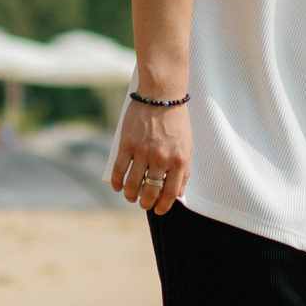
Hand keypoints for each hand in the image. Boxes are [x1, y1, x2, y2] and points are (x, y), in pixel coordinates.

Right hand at [109, 99, 190, 214]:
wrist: (162, 94)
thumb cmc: (176, 120)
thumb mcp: (188, 146)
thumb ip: (184, 170)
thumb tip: (179, 192)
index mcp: (178, 160)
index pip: (170, 193)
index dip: (163, 206)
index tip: (159, 210)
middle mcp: (161, 159)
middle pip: (151, 191)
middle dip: (146, 203)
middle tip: (143, 204)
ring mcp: (143, 152)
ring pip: (133, 184)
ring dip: (131, 195)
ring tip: (130, 197)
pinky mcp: (127, 144)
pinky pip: (119, 170)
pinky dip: (117, 182)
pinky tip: (118, 187)